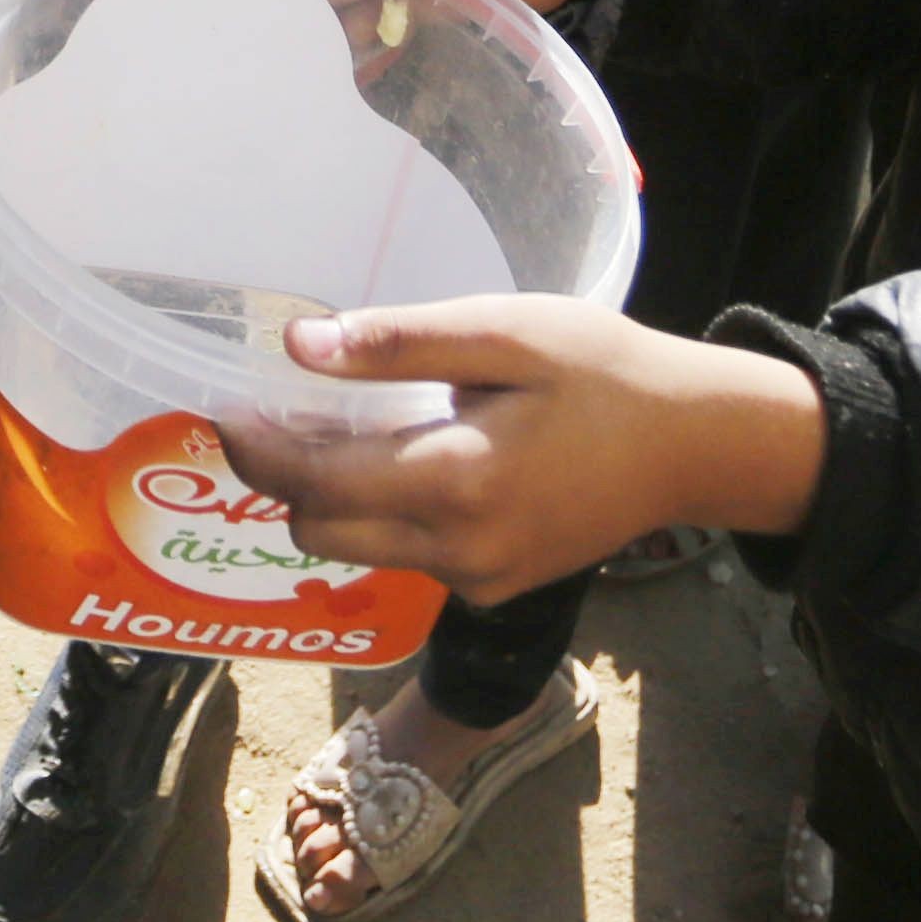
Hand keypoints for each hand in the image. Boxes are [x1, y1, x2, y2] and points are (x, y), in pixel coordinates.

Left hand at [218, 298, 823, 599]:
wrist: (694, 444)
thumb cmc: (603, 372)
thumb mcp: (505, 332)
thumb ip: (400, 342)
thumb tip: (300, 345)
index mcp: (457, 482)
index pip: (316, 485)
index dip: (258, 449)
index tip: (226, 408)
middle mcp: (460, 549)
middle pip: (322, 532)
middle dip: (286, 480)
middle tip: (276, 413)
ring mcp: (479, 580)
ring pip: (361, 549)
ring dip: (332, 499)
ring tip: (338, 428)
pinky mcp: (496, 589)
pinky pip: (410, 557)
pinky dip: (386, 515)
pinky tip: (405, 459)